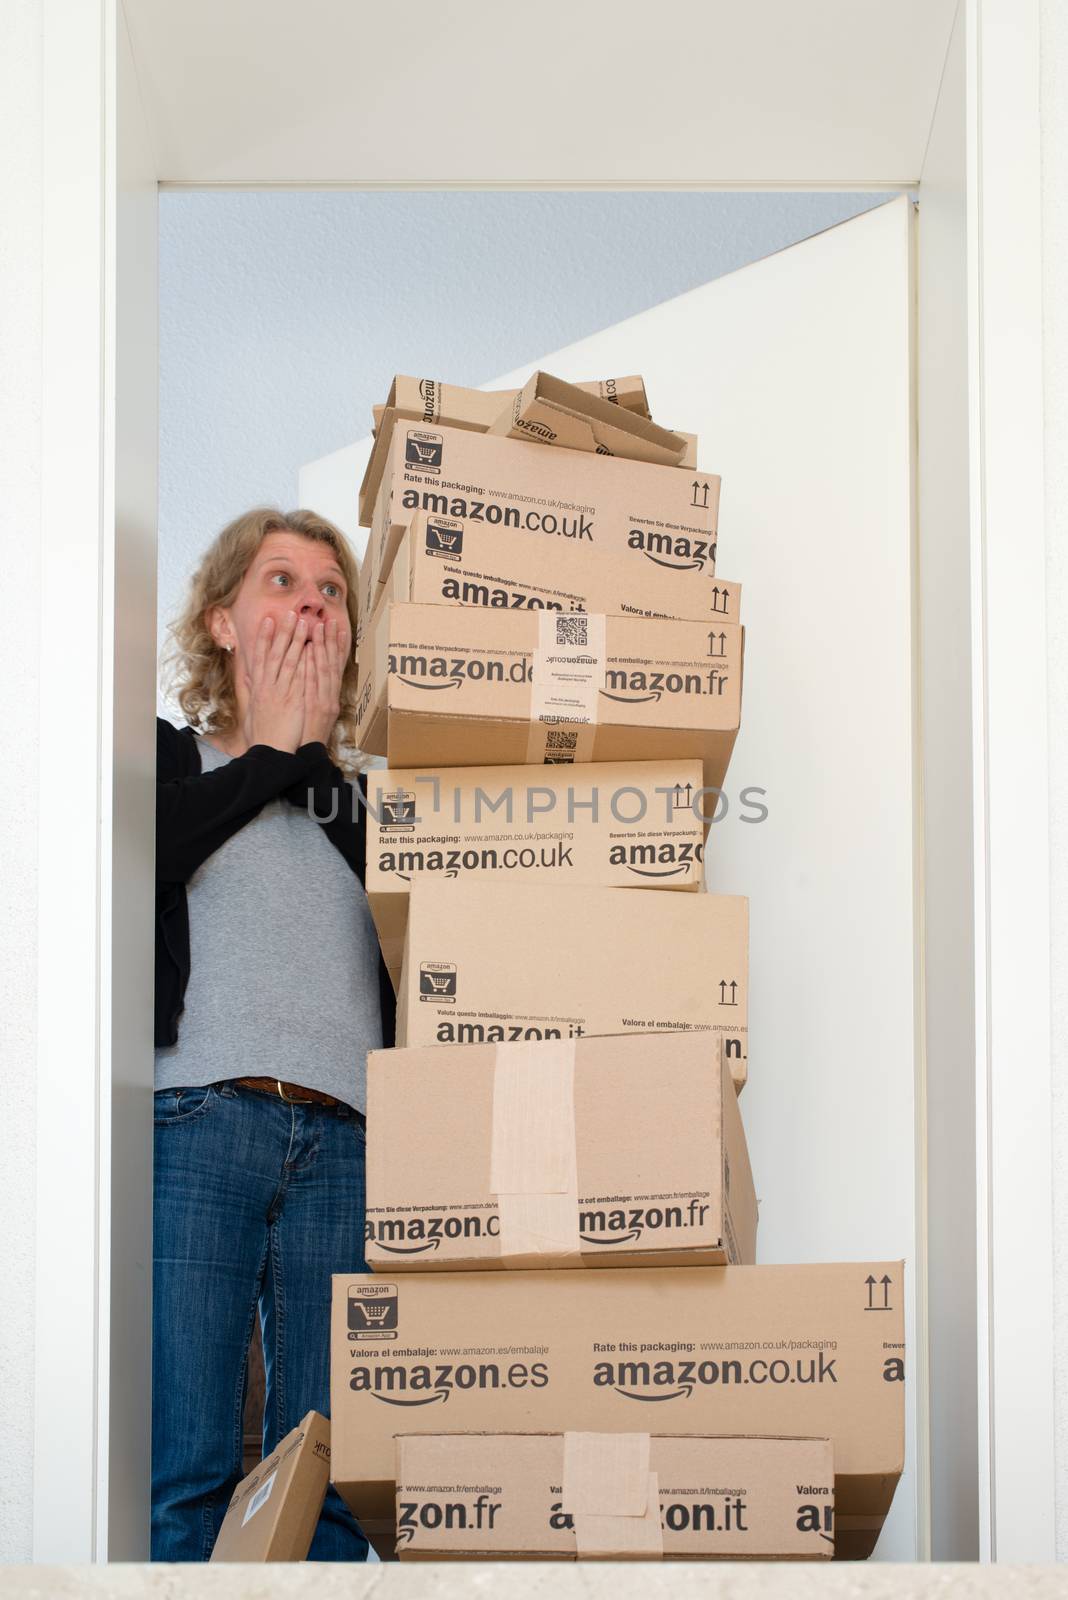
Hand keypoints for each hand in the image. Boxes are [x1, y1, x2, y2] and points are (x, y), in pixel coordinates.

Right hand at [241, 610, 307, 753]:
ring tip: (304, 623)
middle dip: (283, 631)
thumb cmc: (261, 734)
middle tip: (290, 612)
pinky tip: (312, 649)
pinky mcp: (294, 701)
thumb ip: (250, 690)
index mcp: (258, 687)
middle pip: (275, 653)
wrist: (270, 752)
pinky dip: (306, 662)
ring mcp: (281, 693)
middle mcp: (268, 686)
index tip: (268, 620)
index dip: (263, 637)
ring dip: (297, 640)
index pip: (260, 657)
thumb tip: (247, 676)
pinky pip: (300, 678)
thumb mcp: (251, 709)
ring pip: (289, 661)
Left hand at [299, 615, 349, 748]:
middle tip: (328, 620)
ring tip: (319, 627)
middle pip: (332, 664)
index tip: (335, 627)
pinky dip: (312, 666)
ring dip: (322, 647)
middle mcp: (330, 696)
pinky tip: (309, 651)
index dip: (336, 646)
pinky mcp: (317, 708)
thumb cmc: (306, 734)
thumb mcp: (312, 712)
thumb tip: (307, 673)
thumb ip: (311, 693)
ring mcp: (325, 701)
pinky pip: (314, 684)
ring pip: (325, 670)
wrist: (308, 754)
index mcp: (330, 696)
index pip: (335, 667)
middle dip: (331, 640)